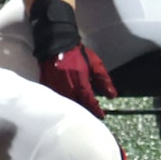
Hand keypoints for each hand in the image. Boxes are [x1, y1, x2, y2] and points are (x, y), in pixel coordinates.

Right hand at [29, 0, 114, 114]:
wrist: (57, 43)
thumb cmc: (77, 53)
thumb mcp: (95, 65)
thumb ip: (104, 81)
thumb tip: (113, 96)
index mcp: (81, 85)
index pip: (90, 104)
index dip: (97, 111)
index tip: (102, 115)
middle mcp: (68, 90)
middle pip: (78, 108)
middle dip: (86, 112)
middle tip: (92, 114)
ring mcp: (56, 90)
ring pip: (66, 105)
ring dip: (74, 108)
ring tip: (81, 110)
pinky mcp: (47, 87)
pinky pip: (56, 99)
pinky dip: (62, 102)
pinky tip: (68, 102)